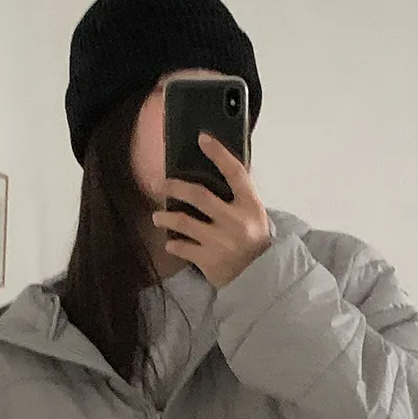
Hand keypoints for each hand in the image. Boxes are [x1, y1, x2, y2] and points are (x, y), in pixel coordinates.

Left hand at [152, 133, 271, 287]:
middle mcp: (235, 221)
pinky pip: (182, 248)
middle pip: (198, 195)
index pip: (234, 172)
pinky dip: (173, 244)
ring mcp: (221, 241)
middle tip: (160, 184)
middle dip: (174, 187)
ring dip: (165, 217)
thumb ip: (238, 198)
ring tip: (157, 216)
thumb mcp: (254, 216)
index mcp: (250, 205)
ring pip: (183, 222)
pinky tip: (170, 242)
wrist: (260, 279)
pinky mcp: (209, 261)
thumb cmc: (255, 242)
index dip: (218, 153)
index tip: (202, 138)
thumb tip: (216, 173)